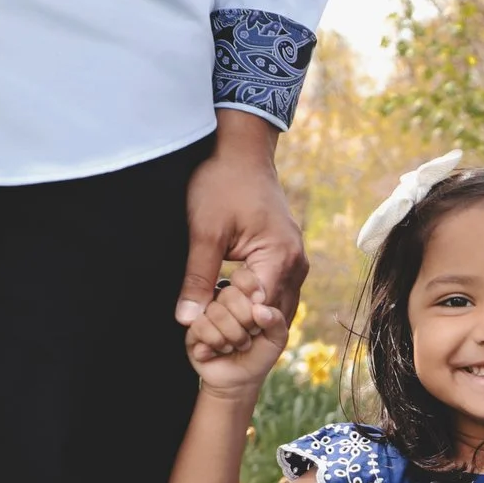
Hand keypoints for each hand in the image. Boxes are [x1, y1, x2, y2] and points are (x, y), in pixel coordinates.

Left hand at [178, 108, 305, 331]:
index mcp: (280, 258)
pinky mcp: (288, 260)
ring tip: (213, 319)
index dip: (229, 326)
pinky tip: (226, 304)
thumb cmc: (222, 184)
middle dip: (238, 327)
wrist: (242, 153)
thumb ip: (197, 278)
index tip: (199, 328)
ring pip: (276, 310)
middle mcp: (297, 265)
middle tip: (202, 329)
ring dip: (246, 319)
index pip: (258, 313)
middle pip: (272, 318)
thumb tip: (186, 320)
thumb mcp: (204, 232)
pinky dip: (253, 305)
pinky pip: (275, 295)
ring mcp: (296, 263)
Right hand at [187, 276, 284, 393]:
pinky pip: (200, 326)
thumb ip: (276, 320)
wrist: (240, 378)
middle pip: (229, 294)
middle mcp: (222, 297)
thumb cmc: (260, 353)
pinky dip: (216, 343)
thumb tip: (260, 311)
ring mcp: (205, 310)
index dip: (253, 298)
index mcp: (244, 293)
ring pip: (215, 311)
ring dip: (231, 337)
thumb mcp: (277, 337)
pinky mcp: (192, 327)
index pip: (243, 278)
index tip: (260, 318)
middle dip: (244, 322)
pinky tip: (220, 350)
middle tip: (249, 335)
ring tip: (236, 345)